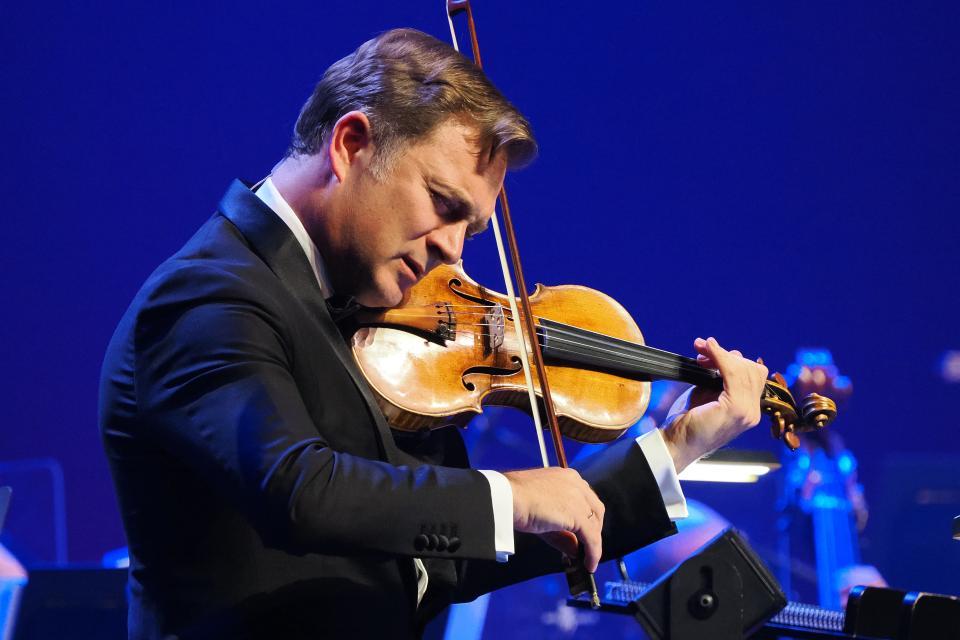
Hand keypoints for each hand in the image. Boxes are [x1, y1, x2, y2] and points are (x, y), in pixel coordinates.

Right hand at [504, 467, 604, 571]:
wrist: (506, 497)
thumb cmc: (514, 500)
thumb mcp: (542, 513)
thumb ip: (561, 532)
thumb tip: (574, 550)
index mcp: (566, 477)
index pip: (585, 497)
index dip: (587, 516)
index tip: (585, 530)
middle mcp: (576, 483)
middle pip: (595, 509)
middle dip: (594, 529)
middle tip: (588, 545)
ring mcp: (578, 498)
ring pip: (595, 525)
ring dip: (594, 544)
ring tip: (588, 559)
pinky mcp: (578, 515)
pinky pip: (592, 538)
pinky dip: (593, 552)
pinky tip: (589, 563)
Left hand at [661, 337, 767, 472]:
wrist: (676, 443)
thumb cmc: (688, 420)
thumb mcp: (706, 394)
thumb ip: (719, 378)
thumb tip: (721, 355)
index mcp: (748, 408)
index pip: (754, 374)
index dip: (734, 359)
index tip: (709, 350)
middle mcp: (752, 412)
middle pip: (751, 369)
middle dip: (726, 354)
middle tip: (702, 349)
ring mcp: (747, 412)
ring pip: (743, 370)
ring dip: (720, 354)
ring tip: (701, 349)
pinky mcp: (735, 409)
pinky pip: (733, 374)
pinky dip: (720, 358)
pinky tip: (708, 352)